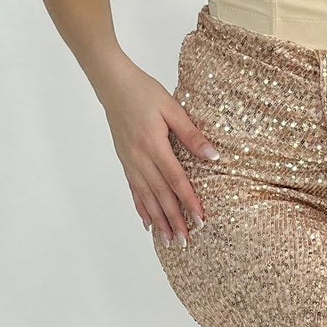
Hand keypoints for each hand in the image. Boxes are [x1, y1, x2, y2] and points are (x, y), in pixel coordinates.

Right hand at [100, 56, 218, 245]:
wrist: (113, 84)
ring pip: (146, 197)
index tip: (200, 219)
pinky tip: (147, 223)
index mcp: (154, 144)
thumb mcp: (172, 108)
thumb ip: (191, 134)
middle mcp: (140, 158)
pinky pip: (134, 190)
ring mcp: (130, 161)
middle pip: (160, 195)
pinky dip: (141, 208)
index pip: (175, 179)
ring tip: (169, 241)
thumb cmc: (144, 91)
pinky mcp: (125, 161)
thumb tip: (213, 157)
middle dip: (174, 220)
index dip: (188, 201)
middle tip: (185, 242)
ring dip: (158, 221)